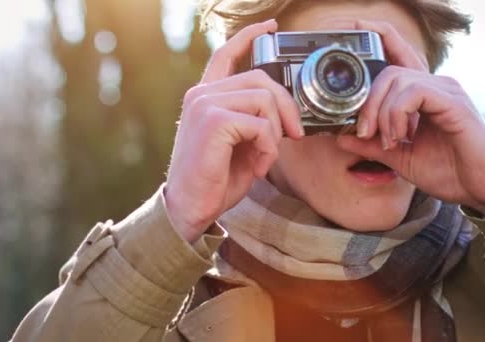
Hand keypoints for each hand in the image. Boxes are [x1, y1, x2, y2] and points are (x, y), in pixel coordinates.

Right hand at [165, 19, 303, 241]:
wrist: (190, 209)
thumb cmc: (215, 180)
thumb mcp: (240, 145)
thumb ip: (255, 122)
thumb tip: (284, 113)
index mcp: (206, 97)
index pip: (226, 54)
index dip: (250, 36)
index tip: (271, 27)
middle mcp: (202, 95)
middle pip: (261, 77)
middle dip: (286, 106)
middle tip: (294, 134)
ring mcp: (205, 105)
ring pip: (264, 98)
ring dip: (276, 132)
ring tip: (266, 157)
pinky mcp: (213, 121)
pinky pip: (261, 124)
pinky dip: (269, 148)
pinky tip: (259, 166)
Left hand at [337, 20, 484, 218]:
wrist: (482, 190)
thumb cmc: (449, 172)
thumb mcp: (400, 157)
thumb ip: (372, 145)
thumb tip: (342, 136)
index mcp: (422, 96)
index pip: (398, 59)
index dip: (380, 41)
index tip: (355, 36)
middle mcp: (434, 87)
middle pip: (388, 72)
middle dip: (367, 103)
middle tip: (365, 133)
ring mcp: (446, 91)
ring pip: (397, 79)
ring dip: (381, 113)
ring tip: (388, 141)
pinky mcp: (454, 102)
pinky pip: (415, 92)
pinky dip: (397, 114)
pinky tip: (400, 136)